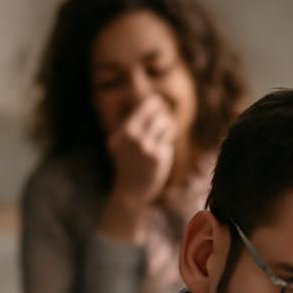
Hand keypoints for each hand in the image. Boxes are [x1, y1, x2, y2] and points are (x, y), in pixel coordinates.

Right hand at [98, 95, 176, 242]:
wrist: (130, 191)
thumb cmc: (129, 162)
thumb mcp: (125, 141)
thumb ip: (137, 122)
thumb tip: (156, 100)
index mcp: (125, 131)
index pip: (146, 106)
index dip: (155, 103)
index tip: (159, 103)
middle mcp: (135, 138)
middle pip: (159, 113)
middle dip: (162, 116)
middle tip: (162, 122)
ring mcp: (147, 147)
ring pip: (167, 125)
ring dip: (167, 129)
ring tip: (158, 141)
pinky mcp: (159, 157)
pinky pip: (168, 143)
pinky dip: (164, 148)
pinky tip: (157, 158)